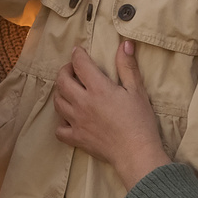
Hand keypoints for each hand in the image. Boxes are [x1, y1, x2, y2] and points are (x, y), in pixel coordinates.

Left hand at [52, 42, 171, 187]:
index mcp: (98, 88)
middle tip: (72, 69)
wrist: (136, 153)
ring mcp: (77, 121)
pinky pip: (59, 129)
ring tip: (70, 90)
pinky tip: (69, 118)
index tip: (78, 51)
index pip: (79, 64)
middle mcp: (82, 102)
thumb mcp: (137, 90)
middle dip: (64, 70)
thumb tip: (124, 44)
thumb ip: (127, 66)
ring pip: (57, 102)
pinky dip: (61, 121)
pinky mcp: (76, 138)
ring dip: (60, 92)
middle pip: (61, 81)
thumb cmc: (140, 121)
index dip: (77, 54)